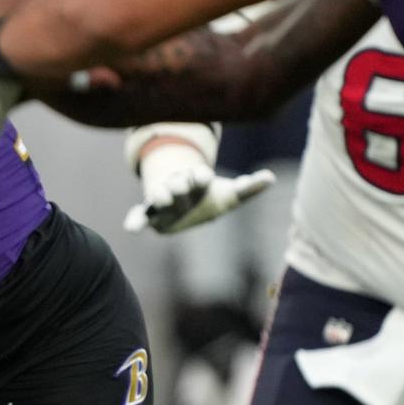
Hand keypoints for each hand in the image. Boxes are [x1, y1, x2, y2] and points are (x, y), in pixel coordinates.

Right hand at [127, 137, 273, 233]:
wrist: (182, 207)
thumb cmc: (209, 198)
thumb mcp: (230, 195)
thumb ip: (248, 188)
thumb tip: (272, 177)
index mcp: (197, 179)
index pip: (200, 175)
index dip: (201, 177)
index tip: (205, 179)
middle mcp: (178, 186)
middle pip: (178, 182)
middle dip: (180, 184)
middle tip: (183, 189)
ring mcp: (163, 199)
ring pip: (160, 194)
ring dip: (162, 195)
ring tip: (164, 198)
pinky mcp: (151, 214)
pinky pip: (140, 216)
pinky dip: (135, 221)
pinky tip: (132, 229)